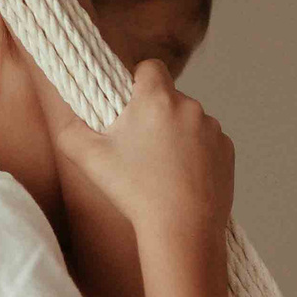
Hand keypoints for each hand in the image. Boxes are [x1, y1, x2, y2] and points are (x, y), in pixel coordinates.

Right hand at [54, 60, 233, 243]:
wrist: (183, 230)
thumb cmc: (135, 192)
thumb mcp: (89, 159)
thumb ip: (70, 130)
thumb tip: (69, 116)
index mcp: (157, 99)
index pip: (151, 67)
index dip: (138, 81)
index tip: (130, 105)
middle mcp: (190, 106)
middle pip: (169, 97)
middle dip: (155, 114)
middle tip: (140, 147)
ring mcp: (213, 128)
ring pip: (189, 121)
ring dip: (177, 135)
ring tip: (163, 170)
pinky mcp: (227, 150)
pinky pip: (208, 142)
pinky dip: (197, 154)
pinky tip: (183, 178)